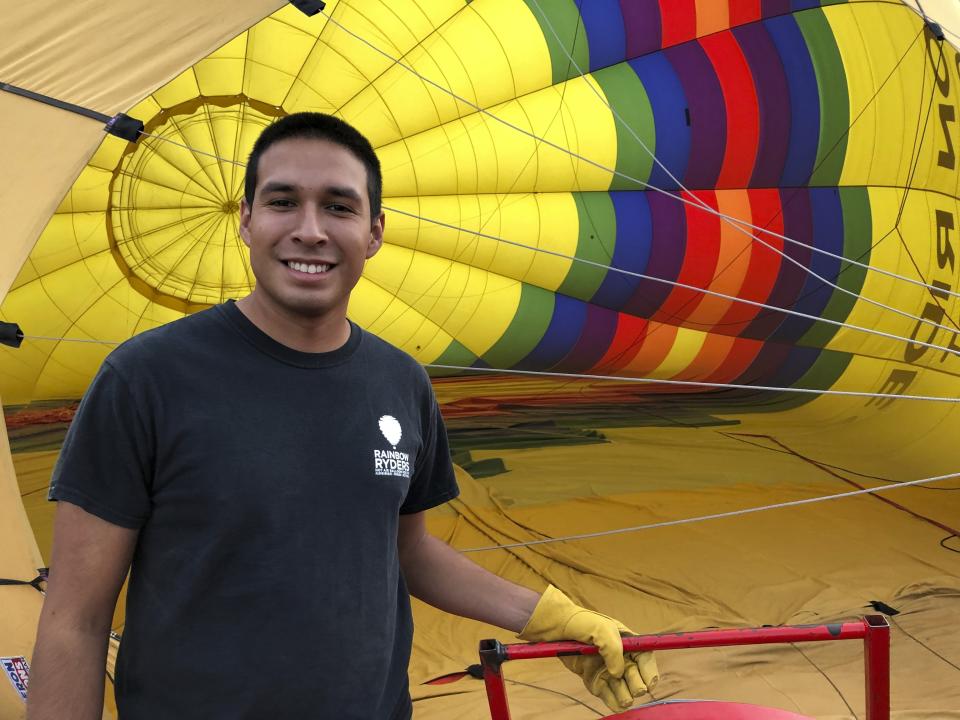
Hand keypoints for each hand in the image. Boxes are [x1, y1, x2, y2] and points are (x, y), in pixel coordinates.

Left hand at [518, 585, 658, 710]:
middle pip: (637, 678)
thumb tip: (618, 673)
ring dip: (626, 696)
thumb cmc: (581, 623)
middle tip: (630, 686)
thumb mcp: (601, 629)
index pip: (646, 659)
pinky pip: (609, 697)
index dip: (650, 672)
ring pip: (625, 690)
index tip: (648, 682)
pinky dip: (614, 703)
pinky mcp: (596, 681)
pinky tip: (616, 704)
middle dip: (638, 685)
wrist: (557, 629)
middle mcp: (620, 658)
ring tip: (621, 696)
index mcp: (627, 642)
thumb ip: (613, 649)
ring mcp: (608, 671)